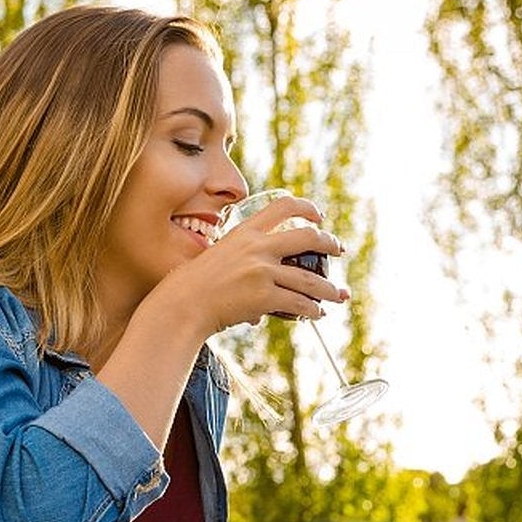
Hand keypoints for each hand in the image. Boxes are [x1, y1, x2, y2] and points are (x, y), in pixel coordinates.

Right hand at [171, 194, 349, 335]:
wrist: (182, 305)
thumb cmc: (193, 285)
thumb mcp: (217, 257)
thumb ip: (240, 261)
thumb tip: (258, 286)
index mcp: (245, 232)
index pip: (283, 207)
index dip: (306, 208)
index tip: (318, 217)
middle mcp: (257, 247)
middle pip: (308, 237)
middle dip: (329, 243)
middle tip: (338, 249)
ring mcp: (262, 272)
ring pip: (310, 279)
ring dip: (329, 289)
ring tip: (338, 295)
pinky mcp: (265, 296)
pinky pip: (299, 304)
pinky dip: (312, 310)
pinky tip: (317, 314)